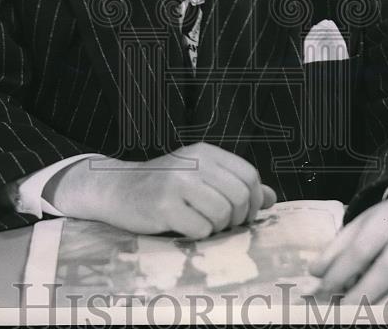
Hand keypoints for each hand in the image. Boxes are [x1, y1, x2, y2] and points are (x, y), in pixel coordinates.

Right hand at [46, 142, 276, 238]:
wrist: (117, 189)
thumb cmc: (163, 186)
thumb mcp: (201, 177)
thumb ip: (234, 184)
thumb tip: (271, 198)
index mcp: (206, 152)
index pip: (249, 175)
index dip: (253, 200)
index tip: (243, 214)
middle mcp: (194, 162)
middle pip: (240, 196)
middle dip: (237, 218)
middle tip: (222, 224)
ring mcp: (178, 182)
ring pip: (222, 214)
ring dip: (216, 228)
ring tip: (200, 224)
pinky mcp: (163, 205)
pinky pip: (200, 229)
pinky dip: (196, 235)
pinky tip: (182, 227)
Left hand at [308, 182, 387, 302]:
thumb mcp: (362, 222)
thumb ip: (338, 247)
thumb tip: (315, 273)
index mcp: (387, 219)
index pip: (361, 249)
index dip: (341, 272)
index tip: (325, 288)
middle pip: (387, 270)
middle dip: (363, 295)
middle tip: (343, 310)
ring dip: (384, 307)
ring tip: (363, 316)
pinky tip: (384, 313)